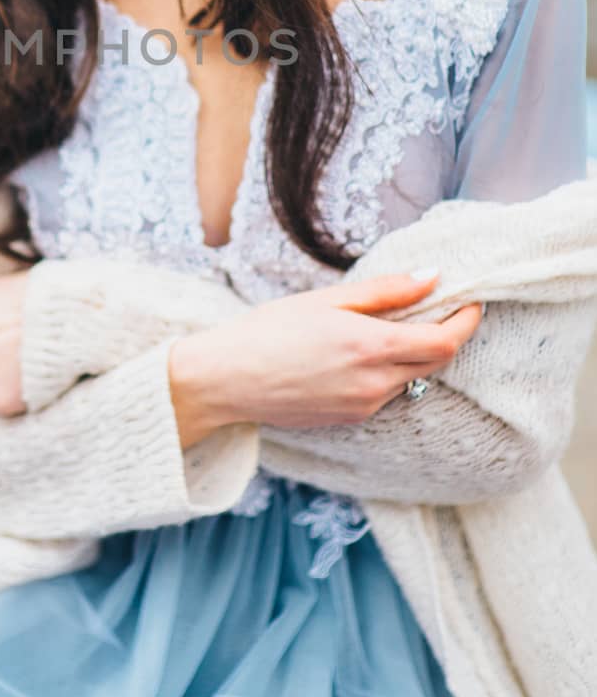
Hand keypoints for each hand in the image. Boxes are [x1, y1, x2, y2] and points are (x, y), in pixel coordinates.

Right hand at [169, 271, 483, 446]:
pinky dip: (387, 371)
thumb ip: (385, 291)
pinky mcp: (349, 419)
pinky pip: (384, 393)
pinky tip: (356, 354)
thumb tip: (432, 277)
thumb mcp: (326, 300)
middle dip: (445, 335)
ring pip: (410, 378)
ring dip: (412, 354)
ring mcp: (363, 406)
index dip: (466, 322)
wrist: (226, 380)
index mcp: (371, 347)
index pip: (444, 342)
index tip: (471, 302)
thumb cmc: (269, 331)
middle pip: (435, 362)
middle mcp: (375, 383)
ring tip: (386, 328)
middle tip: (440, 308)